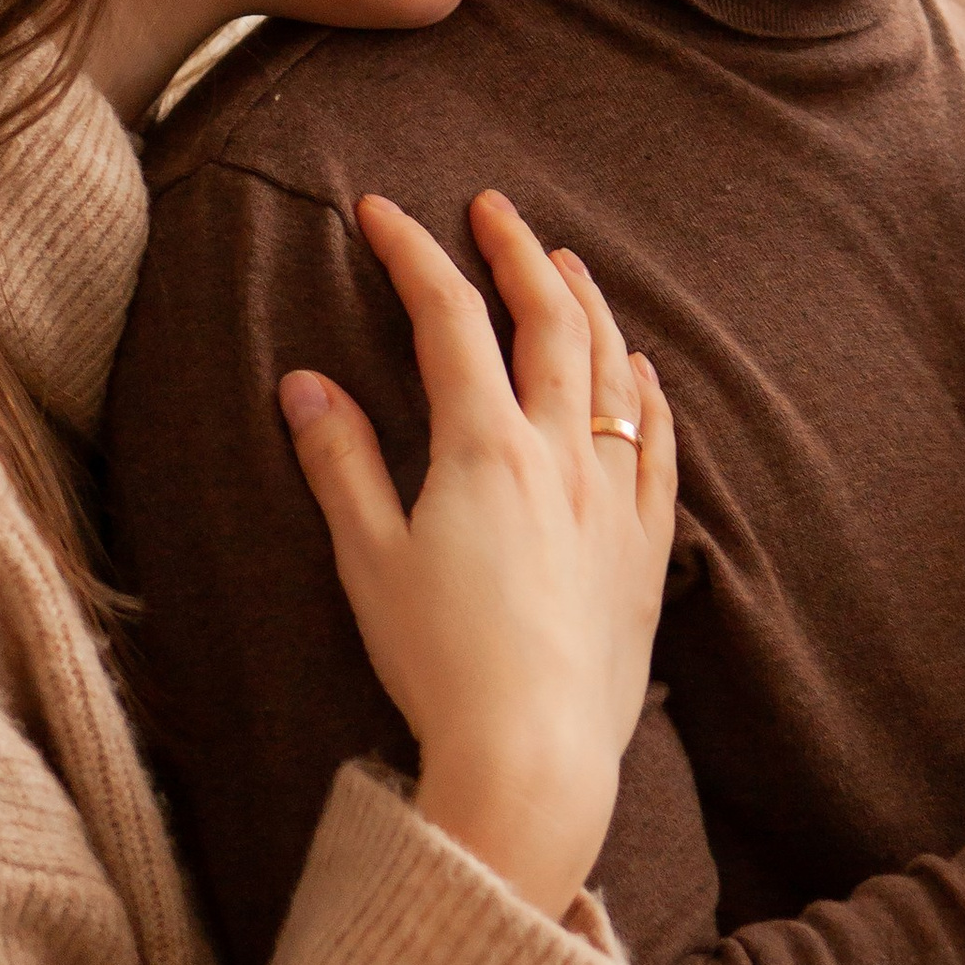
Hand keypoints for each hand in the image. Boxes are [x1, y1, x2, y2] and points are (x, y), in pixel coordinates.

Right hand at [276, 188, 677, 918]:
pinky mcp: (647, 550)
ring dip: (589, 305)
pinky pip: (660, 447)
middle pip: (548, 322)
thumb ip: (340, 464)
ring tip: (567, 265)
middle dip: (518, 252)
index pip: (447, 318)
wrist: (533, 755)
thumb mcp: (370, 561)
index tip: (381, 211)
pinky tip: (642, 370)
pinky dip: (650, 393)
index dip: (413, 254)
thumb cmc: (440, 665)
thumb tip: (303, 383)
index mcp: (483, 448)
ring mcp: (614, 498)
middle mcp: (561, 455)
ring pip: (613, 371)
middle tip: (492, 209)